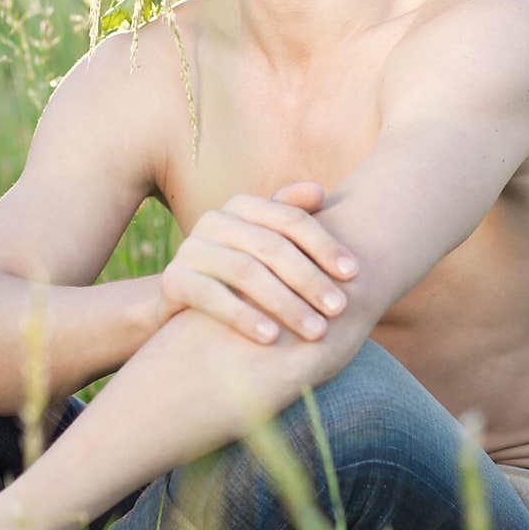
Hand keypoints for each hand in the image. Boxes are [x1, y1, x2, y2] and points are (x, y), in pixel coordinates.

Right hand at [153, 180, 358, 345]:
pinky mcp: (173, 280)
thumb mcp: (267, 249)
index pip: (291, 219)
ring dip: (286, 303)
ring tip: (315, 330)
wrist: (185, 306)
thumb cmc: (241, 276)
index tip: (354, 274)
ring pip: (245, 271)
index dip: (325, 245)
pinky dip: (244, 317)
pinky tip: (272, 338)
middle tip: (340, 309)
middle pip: (271, 246)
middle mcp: (214, 221)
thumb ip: (292, 220)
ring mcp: (190, 249)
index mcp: (242, 206)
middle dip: (310, 279)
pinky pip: (211, 296)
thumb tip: (320, 191)